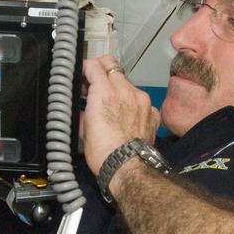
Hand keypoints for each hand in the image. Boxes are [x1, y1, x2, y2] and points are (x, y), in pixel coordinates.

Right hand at [81, 56, 160, 176]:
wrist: (127, 168)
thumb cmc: (102, 152)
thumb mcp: (83, 128)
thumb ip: (83, 109)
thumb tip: (83, 106)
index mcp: (104, 92)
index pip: (94, 65)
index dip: (85, 68)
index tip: (82, 74)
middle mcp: (125, 90)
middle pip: (113, 67)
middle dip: (101, 74)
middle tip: (94, 86)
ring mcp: (142, 100)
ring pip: (127, 83)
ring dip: (117, 88)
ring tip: (111, 105)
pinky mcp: (152, 112)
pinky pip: (141, 100)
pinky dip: (132, 104)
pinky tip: (126, 117)